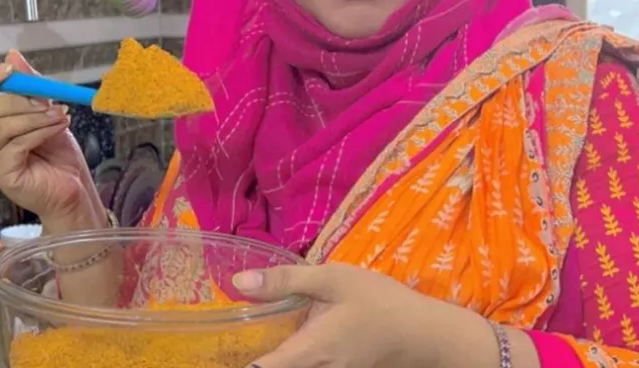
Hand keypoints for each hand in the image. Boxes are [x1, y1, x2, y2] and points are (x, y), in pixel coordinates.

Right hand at [0, 51, 99, 223]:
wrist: (72, 186)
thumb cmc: (56, 152)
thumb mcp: (46, 110)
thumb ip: (29, 86)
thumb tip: (12, 55)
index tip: (9, 69)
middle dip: (19, 101)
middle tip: (49, 102)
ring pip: (0, 127)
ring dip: (34, 118)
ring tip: (60, 116)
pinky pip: (15, 145)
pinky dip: (40, 132)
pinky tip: (58, 129)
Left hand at [233, 263, 497, 367]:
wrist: (426, 335)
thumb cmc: (380, 303)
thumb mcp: (333, 280)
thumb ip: (286, 281)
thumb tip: (236, 282)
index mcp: (307, 353)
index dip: (233, 363)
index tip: (212, 350)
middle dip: (249, 359)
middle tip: (224, 347)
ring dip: (272, 360)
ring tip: (252, 344)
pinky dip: (288, 361)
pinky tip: (284, 347)